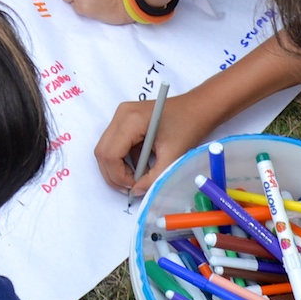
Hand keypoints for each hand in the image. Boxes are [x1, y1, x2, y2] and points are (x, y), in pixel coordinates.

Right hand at [93, 92, 209, 194]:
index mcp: (131, 120)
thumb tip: (136, 192)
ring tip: (140, 176)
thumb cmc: (188, 126)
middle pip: (103, 152)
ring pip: (107, 149)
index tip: (134, 187)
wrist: (198, 108)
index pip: (110, 154)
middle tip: (133, 187)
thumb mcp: (172, 155)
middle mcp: (120, 115)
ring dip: (119, 168)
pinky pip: (115, 144)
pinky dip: (124, 159)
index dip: (118, 176)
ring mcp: (121, 116)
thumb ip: (153, 177)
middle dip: (115, 174)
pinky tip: (142, 165)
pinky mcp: (125, 120)